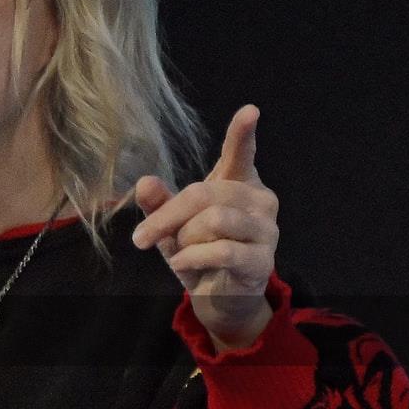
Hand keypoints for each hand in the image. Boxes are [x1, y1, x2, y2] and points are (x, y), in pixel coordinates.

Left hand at [131, 104, 278, 350]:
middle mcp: (260, 201)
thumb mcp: (172, 226)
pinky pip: (224, 250)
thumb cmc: (198, 251)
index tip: (250, 110)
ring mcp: (267, 230)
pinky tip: (182, 263)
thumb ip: (159, 203)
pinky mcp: (264, 260)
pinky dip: (195, 257)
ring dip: (186, 239)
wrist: (219, 297)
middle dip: (168, 215)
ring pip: (215, 220)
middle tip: (141, 237)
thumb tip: (144, 182)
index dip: (243, 133)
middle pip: (206, 193)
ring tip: (180, 252)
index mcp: (238, 183)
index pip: (241, 155)